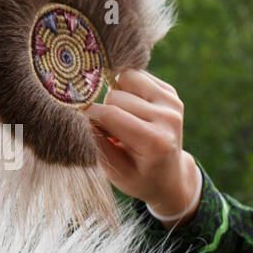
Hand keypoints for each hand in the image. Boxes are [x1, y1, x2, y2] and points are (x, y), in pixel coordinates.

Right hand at [87, 68, 196, 214]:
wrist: (170, 176)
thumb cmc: (139, 177)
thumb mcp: (116, 173)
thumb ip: (98, 144)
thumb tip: (79, 115)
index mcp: (155, 141)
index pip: (110, 115)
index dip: (89, 116)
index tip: (82, 124)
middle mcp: (168, 118)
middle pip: (115, 95)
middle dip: (105, 110)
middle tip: (112, 132)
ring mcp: (172, 103)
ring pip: (125, 77)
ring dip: (116, 94)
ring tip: (123, 118)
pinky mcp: (171, 93)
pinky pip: (136, 74)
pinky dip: (127, 88)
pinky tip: (133, 109)